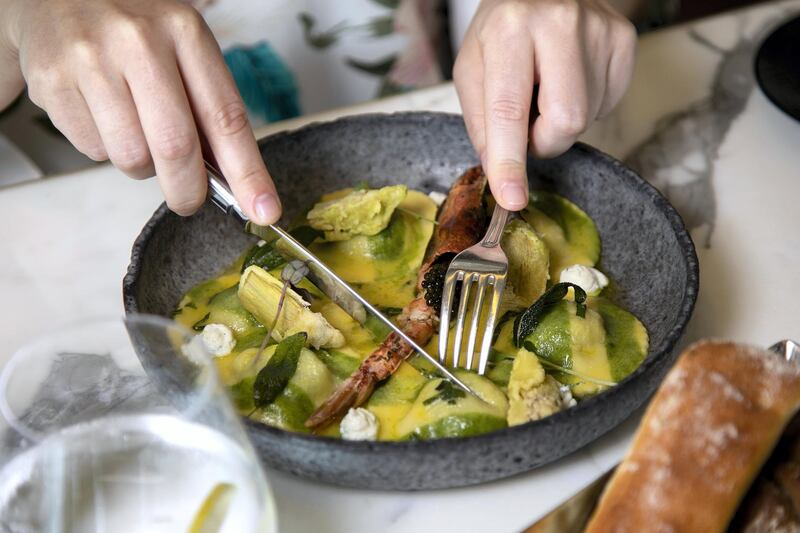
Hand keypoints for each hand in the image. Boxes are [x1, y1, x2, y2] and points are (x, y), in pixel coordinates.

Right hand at [1, 0, 280, 223]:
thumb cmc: (135, 30)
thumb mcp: (183, 48)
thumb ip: (207, 108)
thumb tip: (231, 181)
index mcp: (185, 32)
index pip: (226, 117)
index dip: (248, 173)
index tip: (264, 211)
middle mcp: (138, 42)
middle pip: (176, 147)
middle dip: (188, 191)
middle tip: (189, 201)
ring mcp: (90, 61)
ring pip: (131, 157)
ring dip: (141, 165)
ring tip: (136, 131)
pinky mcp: (52, 82)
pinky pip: (92, 150)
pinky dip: (105, 148)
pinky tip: (101, 114)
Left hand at [454, 0, 636, 209]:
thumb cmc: (502, 29)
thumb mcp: (472, 67)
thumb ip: (482, 121)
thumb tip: (500, 169)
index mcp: (510, 29)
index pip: (510, 110)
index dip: (510, 161)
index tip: (512, 197)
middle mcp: (560, 23)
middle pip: (565, 122)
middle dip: (543, 141)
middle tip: (528, 125)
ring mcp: (600, 30)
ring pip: (585, 118)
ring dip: (560, 120)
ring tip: (547, 84)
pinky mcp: (625, 40)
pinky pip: (606, 104)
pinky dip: (584, 105)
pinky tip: (569, 78)